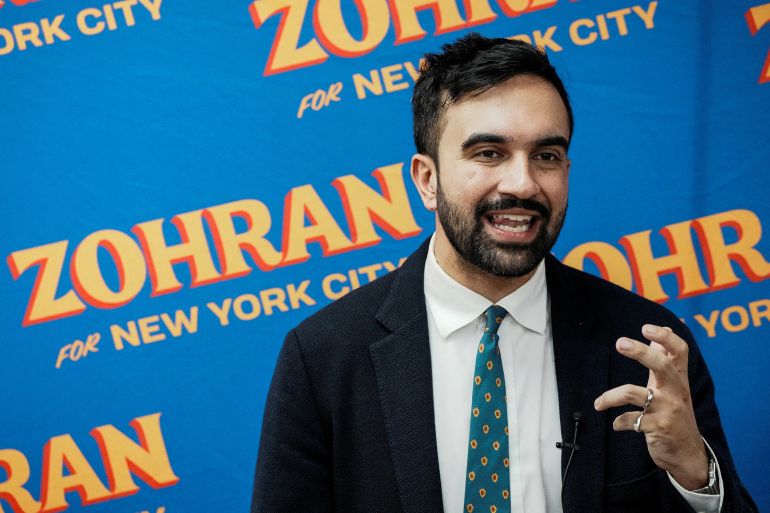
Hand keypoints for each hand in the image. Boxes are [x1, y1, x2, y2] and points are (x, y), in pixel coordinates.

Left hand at [594, 324, 708, 489]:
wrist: (687, 454)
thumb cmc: (676, 414)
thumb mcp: (673, 386)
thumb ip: (666, 359)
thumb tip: (665, 329)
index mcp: (678, 379)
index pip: (680, 352)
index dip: (665, 337)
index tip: (647, 327)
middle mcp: (675, 392)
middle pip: (661, 365)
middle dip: (640, 352)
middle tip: (620, 342)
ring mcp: (667, 410)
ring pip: (633, 394)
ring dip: (610, 397)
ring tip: (599, 403)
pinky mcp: (657, 428)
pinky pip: (629, 420)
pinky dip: (619, 422)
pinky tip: (616, 424)